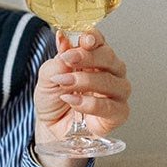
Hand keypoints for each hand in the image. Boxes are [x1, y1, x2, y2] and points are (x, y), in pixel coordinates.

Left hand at [33, 30, 129, 166]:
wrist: (52, 129)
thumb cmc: (54, 100)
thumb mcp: (47, 77)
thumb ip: (56, 60)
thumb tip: (62, 39)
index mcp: (94, 57)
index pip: (99, 41)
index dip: (93, 37)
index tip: (82, 39)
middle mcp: (109, 71)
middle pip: (108, 57)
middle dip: (87, 56)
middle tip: (68, 59)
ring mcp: (116, 92)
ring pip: (111, 81)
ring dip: (86, 80)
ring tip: (65, 83)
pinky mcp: (118, 114)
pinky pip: (111, 107)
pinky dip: (91, 104)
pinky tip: (74, 101)